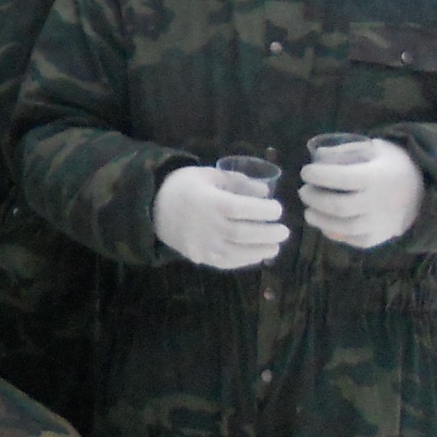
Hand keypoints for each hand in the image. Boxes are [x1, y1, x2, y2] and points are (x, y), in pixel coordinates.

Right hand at [152, 166, 288, 269]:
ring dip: (261, 250)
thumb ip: (237, 182)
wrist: (152, 207)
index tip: (277, 209)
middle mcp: (207, 225)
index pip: (242, 208)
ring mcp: (203, 244)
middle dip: (268, 233)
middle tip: (284, 231)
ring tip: (276, 246)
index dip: (263, 210)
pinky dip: (245, 260)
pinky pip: (226, 262)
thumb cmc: (183, 186)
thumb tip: (265, 192)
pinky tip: (257, 255)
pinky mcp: (200, 256)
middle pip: (243, 232)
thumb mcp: (208, 175)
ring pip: (237, 251)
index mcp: (209, 201)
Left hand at [301, 138, 424, 248]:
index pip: (342, 179)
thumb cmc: (394, 164)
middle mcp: (378, 203)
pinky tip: (325, 223)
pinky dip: (335, 233)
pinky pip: (353, 240)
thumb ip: (347, 151)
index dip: (319, 176)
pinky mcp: (379, 237)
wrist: (425, 190)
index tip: (306, 172)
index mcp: (377, 177)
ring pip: (344, 227)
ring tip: (309, 211)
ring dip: (320, 220)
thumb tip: (317, 156)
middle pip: (338, 206)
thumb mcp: (375, 148)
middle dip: (314, 199)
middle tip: (304, 192)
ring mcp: (380, 223)